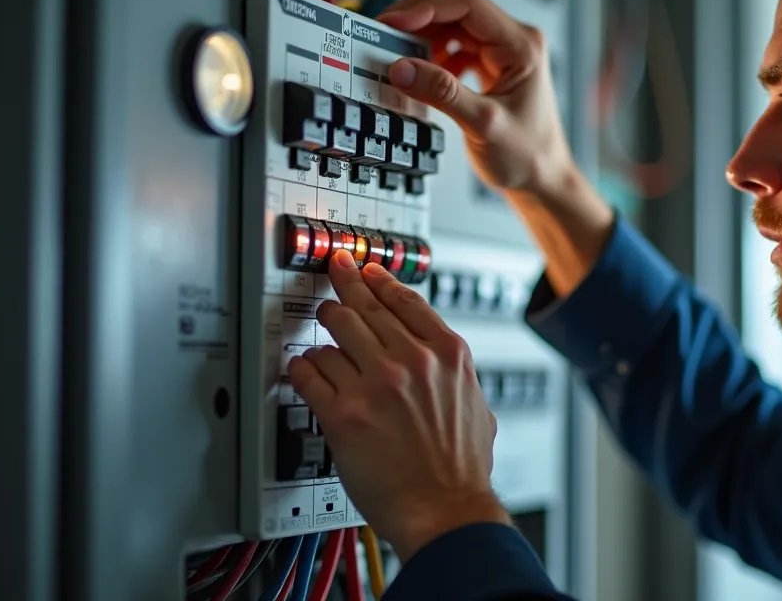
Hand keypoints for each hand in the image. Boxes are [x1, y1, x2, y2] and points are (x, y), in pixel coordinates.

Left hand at [287, 249, 508, 558]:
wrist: (446, 510)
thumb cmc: (462, 471)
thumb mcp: (479, 408)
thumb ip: (459, 381)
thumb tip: (448, 376)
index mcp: (448, 355)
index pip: (405, 299)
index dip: (379, 280)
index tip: (367, 271)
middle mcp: (411, 362)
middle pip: (364, 307)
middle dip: (342, 287)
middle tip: (331, 275)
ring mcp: (375, 385)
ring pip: (334, 333)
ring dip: (322, 332)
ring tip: (317, 334)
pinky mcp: (343, 414)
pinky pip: (309, 373)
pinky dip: (302, 368)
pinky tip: (303, 369)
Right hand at [378, 0, 575, 194]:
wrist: (542, 179)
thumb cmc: (529, 156)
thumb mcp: (483, 125)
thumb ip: (442, 93)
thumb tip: (403, 68)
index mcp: (522, 46)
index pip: (469, 5)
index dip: (427, 8)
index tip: (394, 21)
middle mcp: (514, 41)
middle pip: (457, 7)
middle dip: (419, 16)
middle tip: (386, 32)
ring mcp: (502, 51)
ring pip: (452, 25)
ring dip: (423, 35)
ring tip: (399, 54)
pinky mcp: (490, 65)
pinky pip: (454, 45)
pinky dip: (432, 53)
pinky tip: (422, 73)